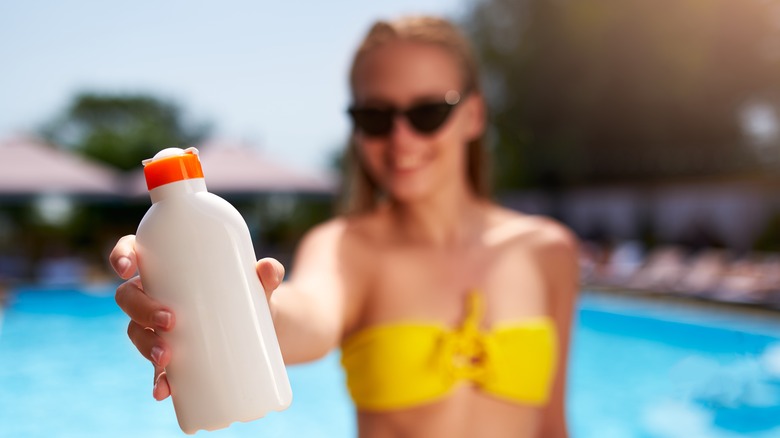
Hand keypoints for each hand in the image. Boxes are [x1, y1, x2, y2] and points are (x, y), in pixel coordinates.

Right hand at [109, 234, 285, 400]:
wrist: (265, 326)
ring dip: (146, 346)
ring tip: (166, 357)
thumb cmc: (252, 292)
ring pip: (138, 333)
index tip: (127, 268)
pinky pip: (156, 369)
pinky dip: (158, 381)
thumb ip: (267, 273)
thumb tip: (269, 270)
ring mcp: (160, 328)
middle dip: (142, 310)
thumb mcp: (259, 283)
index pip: (133, 253)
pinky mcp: (174, 356)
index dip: (122, 256)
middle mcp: (156, 295)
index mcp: (166, 267)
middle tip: (170, 321)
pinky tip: (163, 390)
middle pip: (130, 298)